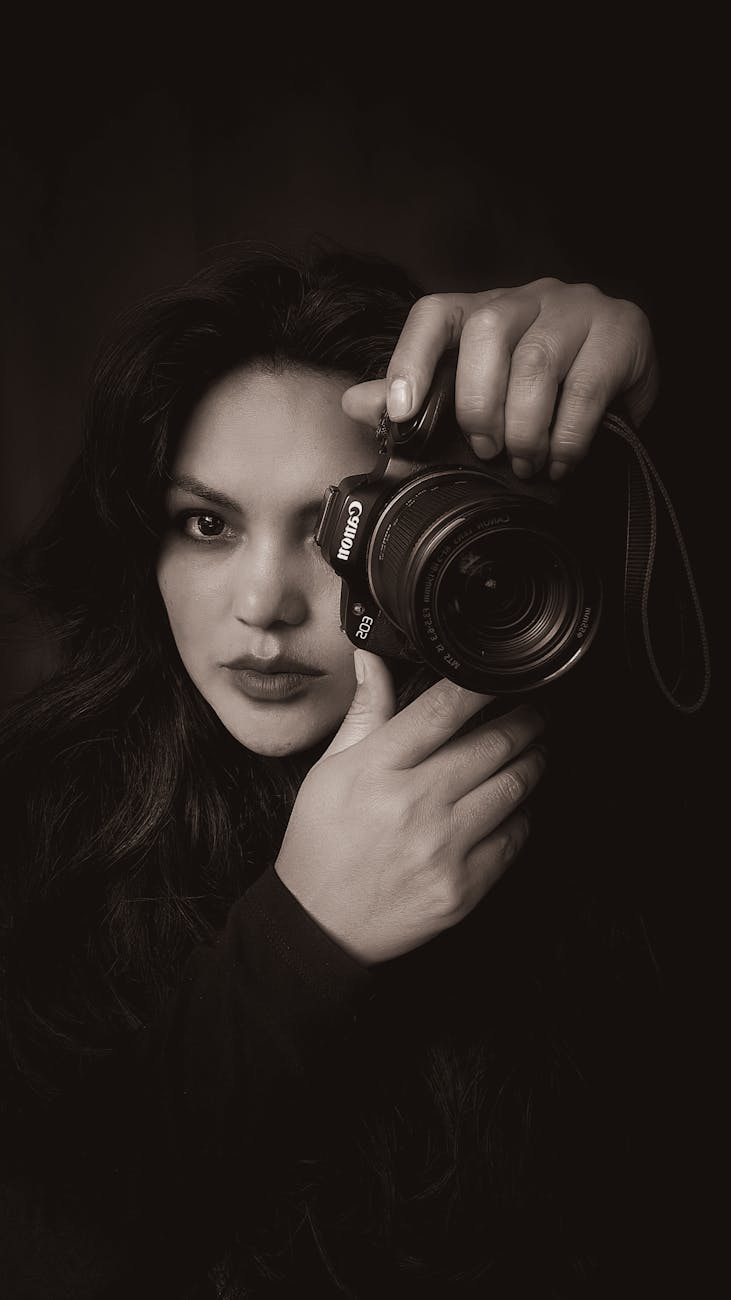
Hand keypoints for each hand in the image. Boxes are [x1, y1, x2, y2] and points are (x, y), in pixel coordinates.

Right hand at [274, 650, 545, 964]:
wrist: (321, 923)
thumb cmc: (322, 841)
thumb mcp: (330, 769)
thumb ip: (366, 712)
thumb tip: (372, 658)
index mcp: (378, 769)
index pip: (443, 710)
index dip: (482, 686)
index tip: (504, 673)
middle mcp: (415, 805)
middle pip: (492, 745)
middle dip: (526, 720)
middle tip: (538, 708)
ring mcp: (443, 848)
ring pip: (513, 787)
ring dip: (534, 760)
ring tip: (537, 747)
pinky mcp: (464, 886)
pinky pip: (514, 838)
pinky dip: (523, 814)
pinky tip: (518, 803)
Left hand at [342, 278, 657, 480]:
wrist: (625, 383)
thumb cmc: (542, 393)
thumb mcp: (479, 398)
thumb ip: (419, 398)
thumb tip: (354, 402)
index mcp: (483, 311)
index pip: (435, 314)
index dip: (411, 359)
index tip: (400, 411)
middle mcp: (528, 297)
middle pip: (487, 333)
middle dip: (479, 405)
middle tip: (486, 450)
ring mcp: (577, 308)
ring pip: (536, 362)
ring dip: (525, 427)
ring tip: (526, 462)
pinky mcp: (622, 330)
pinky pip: (586, 387)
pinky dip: (567, 436)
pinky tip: (561, 460)